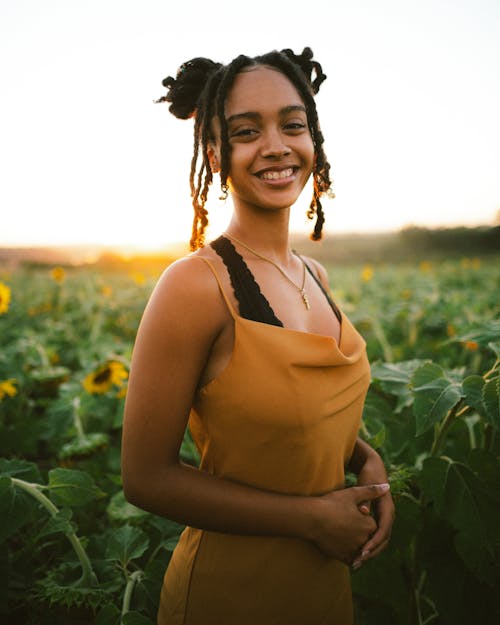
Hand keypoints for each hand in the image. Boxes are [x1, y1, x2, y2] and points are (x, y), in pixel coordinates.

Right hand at [310, 483, 390, 564]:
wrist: (311, 519)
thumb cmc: (331, 504)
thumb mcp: (352, 494)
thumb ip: (371, 491)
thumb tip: (387, 486)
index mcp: (369, 525)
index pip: (372, 524)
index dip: (362, 518)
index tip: (353, 513)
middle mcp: (364, 540)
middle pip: (366, 537)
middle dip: (359, 532)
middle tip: (346, 523)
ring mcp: (354, 550)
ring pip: (359, 549)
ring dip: (355, 545)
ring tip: (342, 534)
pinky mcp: (343, 557)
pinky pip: (350, 559)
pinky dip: (349, 555)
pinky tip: (340, 546)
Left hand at [352, 454, 394, 568]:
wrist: (373, 467)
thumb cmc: (368, 475)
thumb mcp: (365, 484)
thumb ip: (365, 500)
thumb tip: (365, 513)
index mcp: (387, 508)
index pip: (383, 531)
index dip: (373, 543)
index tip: (363, 553)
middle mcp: (388, 515)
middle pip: (383, 540)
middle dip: (371, 552)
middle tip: (357, 562)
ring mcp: (384, 518)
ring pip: (380, 540)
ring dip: (370, 552)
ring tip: (356, 562)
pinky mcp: (378, 519)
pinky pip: (376, 535)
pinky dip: (368, 545)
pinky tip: (357, 552)